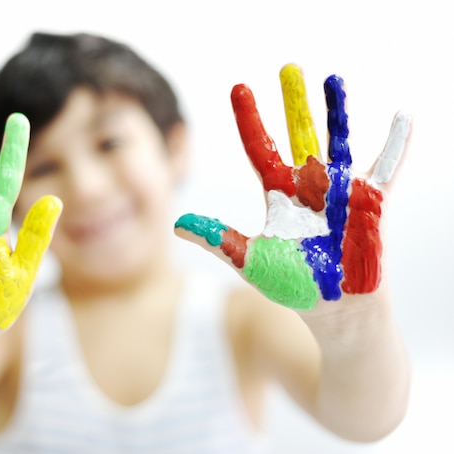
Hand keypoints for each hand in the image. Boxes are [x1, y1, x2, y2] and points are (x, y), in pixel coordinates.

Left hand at [175, 64, 410, 310]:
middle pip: (299, 134)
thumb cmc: (294, 286)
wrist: (334, 312)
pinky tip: (403, 115)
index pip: (260, 148)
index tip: (239, 88)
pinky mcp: (370, 203)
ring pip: (337, 141)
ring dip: (336, 111)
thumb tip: (176, 225)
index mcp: (279, 195)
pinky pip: (385, 168)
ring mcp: (340, 192)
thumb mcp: (249, 260)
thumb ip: (218, 239)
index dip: (249, 120)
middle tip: (287, 68)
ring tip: (332, 78)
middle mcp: (308, 186)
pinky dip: (395, 143)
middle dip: (293, 102)